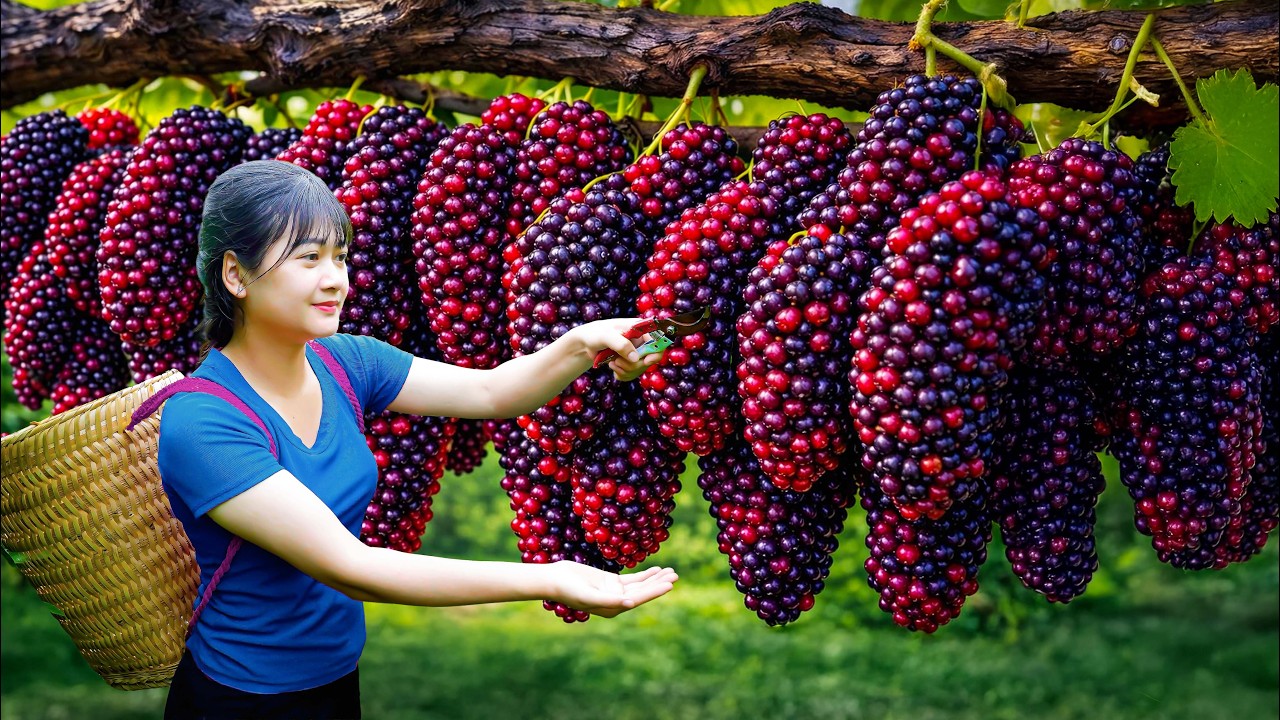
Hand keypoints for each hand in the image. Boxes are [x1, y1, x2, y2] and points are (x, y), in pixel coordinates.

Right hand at [546, 562, 678, 617]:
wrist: (555, 579)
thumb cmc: (569, 589)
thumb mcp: (589, 596)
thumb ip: (609, 601)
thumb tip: (630, 603)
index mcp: (613, 609)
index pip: (638, 598)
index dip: (654, 591)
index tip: (669, 584)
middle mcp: (617, 602)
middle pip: (643, 591)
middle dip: (659, 583)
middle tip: (675, 575)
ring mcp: (615, 591)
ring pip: (640, 584)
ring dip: (655, 578)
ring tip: (671, 572)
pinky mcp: (611, 581)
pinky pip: (633, 578)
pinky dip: (645, 575)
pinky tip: (656, 570)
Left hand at [571, 318, 664, 381]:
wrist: (586, 342)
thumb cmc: (595, 333)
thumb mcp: (606, 336)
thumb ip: (621, 344)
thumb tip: (636, 358)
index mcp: (640, 328)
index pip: (659, 340)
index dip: (656, 353)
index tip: (645, 361)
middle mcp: (642, 340)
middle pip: (650, 359)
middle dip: (634, 365)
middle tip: (618, 362)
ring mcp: (637, 351)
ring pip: (641, 369)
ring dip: (626, 370)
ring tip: (613, 363)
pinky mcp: (631, 361)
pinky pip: (634, 374)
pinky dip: (623, 374)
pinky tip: (613, 367)